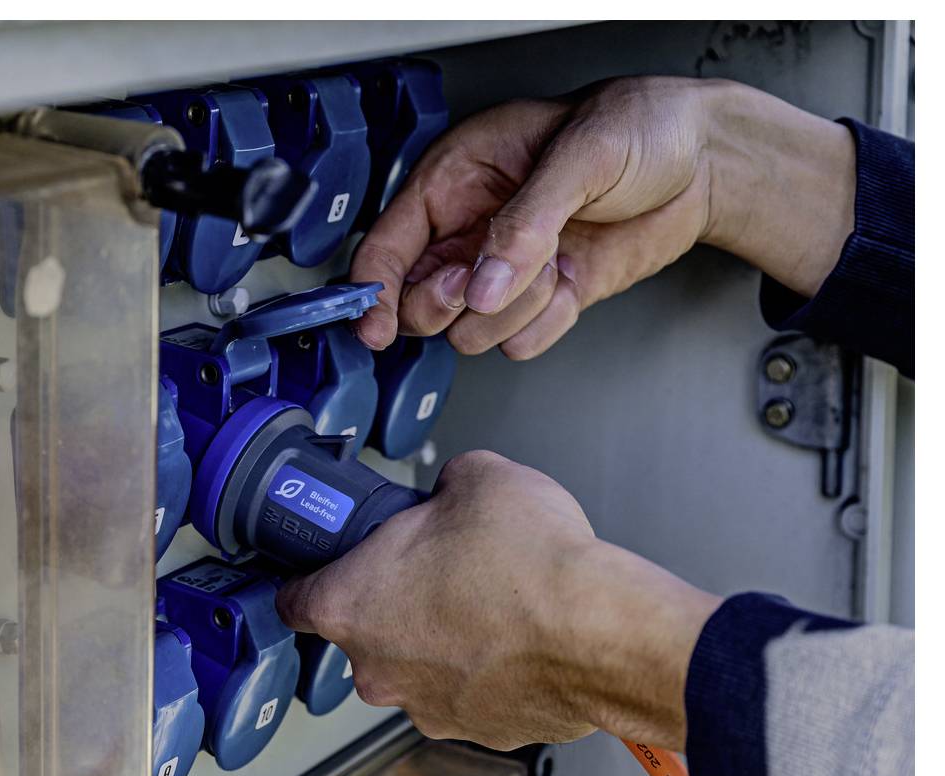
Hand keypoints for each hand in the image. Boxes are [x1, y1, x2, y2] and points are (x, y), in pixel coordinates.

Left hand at [274, 450, 721, 749]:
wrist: (602, 634)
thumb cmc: (530, 564)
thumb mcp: (477, 478)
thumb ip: (445, 483)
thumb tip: (453, 489)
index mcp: (349, 605)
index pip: (294, 598)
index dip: (314, 575)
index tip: (334, 565)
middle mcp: (376, 670)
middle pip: (363, 634)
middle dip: (395, 604)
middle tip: (440, 569)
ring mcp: (426, 708)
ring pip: (418, 668)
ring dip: (442, 642)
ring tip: (493, 605)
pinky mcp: (480, 731)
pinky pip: (470, 695)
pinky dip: (487, 672)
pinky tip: (521, 641)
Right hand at [350, 76, 854, 358]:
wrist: (709, 162)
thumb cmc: (641, 126)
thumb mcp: (578, 156)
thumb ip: (525, 222)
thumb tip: (482, 283)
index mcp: (458, 178)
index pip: (389, 245)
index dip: (375, 290)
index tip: (375, 327)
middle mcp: (474, 229)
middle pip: (420, 301)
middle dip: (452, 302)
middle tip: (482, 283)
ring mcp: (508, 270)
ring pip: (469, 330)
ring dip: (510, 311)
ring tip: (551, 267)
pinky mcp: (545, 298)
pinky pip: (520, 341)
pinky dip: (545, 325)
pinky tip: (570, 285)